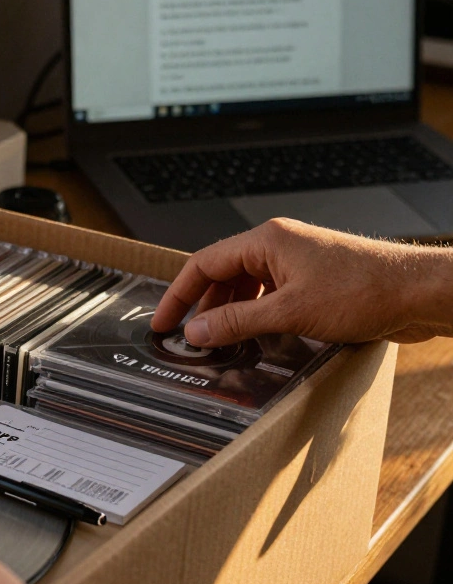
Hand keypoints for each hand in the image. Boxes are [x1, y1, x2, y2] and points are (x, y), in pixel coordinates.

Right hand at [151, 218, 452, 346]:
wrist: (419, 293)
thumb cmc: (366, 290)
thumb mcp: (290, 312)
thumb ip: (237, 322)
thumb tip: (198, 331)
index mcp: (267, 241)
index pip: (204, 263)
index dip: (178, 294)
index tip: (163, 321)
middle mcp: (279, 246)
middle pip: (223, 274)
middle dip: (203, 307)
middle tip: (189, 337)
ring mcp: (298, 263)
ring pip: (247, 286)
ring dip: (230, 313)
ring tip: (220, 342)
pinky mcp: (314, 281)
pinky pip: (271, 295)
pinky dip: (256, 315)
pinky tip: (255, 337)